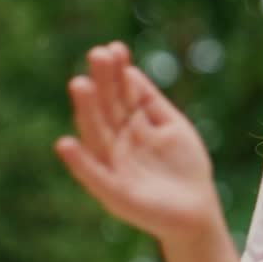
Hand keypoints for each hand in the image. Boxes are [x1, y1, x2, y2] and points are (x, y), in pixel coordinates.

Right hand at [55, 42, 224, 248]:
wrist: (197, 214)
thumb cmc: (185, 169)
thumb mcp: (172, 127)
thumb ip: (152, 103)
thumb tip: (131, 71)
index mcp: (134, 127)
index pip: (123, 95)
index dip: (118, 73)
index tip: (114, 47)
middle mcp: (120, 143)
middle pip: (109, 108)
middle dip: (104, 83)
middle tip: (97, 54)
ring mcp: (116, 167)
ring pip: (98, 135)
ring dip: (87, 111)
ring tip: (79, 83)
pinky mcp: (115, 194)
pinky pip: (94, 176)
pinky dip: (80, 162)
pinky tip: (65, 144)